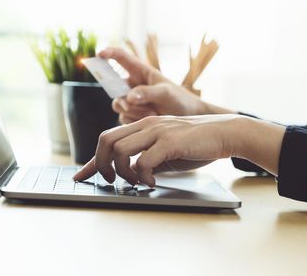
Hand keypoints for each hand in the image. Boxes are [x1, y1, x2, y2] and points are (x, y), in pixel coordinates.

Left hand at [73, 114, 242, 185]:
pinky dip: (142, 175)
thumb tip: (132, 174)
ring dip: (122, 171)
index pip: (109, 140)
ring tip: (135, 181)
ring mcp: (157, 131)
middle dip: (101, 164)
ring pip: (120, 149)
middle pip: (106, 140)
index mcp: (143, 126)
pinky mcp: (170, 141)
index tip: (81, 176)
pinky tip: (151, 182)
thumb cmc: (196, 143)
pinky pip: (144, 160)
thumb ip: (148, 158)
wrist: (224, 133)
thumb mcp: (166, 150)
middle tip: (111, 180)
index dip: (92, 161)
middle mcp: (146, 125)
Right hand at [98, 48, 230, 123]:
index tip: (99, 54)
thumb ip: (148, 92)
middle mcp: (133, 85)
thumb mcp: (166, 92)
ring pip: (118, 105)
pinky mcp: (132, 115)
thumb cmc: (180, 99)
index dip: (109, 53)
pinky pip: (123, 118)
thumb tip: (130, 97)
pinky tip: (150, 120)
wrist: (187, 119)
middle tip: (129, 104)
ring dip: (133, 111)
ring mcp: (131, 101)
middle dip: (121, 97)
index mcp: (141, 71)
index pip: (121, 57)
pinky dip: (135, 120)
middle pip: (113, 87)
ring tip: (153, 113)